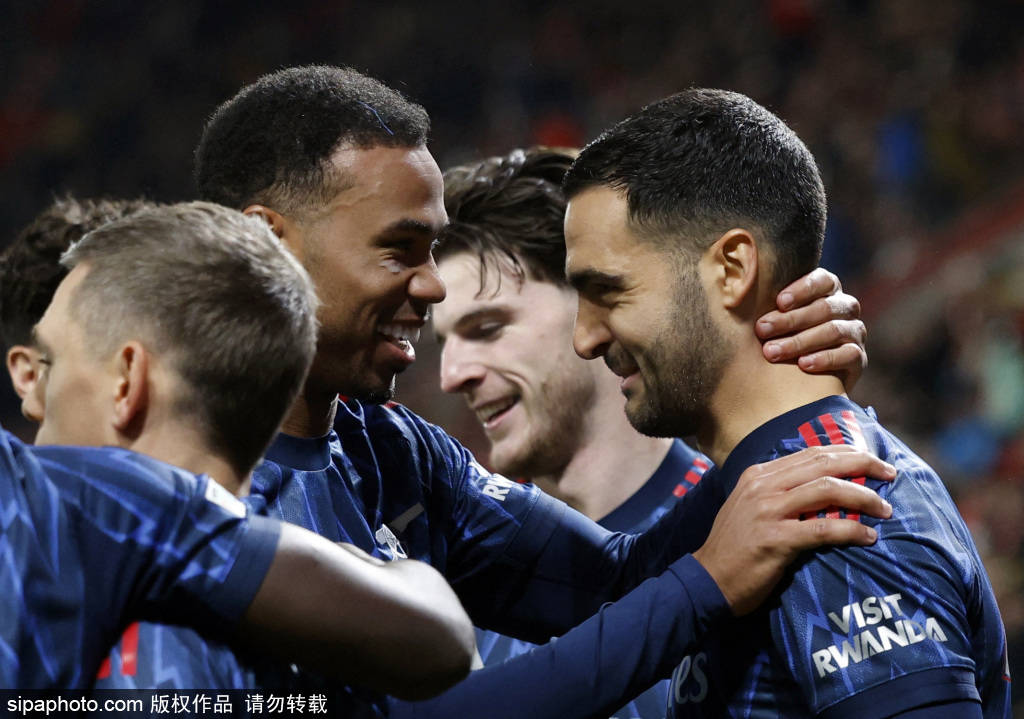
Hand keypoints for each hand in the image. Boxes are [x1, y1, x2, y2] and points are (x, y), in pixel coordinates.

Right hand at [692, 445, 895, 615]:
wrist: (707, 580)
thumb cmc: (734, 548)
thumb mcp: (750, 507)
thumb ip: (779, 493)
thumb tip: (821, 485)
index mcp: (758, 474)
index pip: (810, 453)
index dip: (846, 453)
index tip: (871, 461)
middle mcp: (762, 486)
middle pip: (823, 463)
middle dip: (863, 464)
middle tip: (889, 473)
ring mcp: (767, 511)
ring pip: (827, 490)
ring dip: (864, 497)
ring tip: (885, 509)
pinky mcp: (775, 539)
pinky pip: (823, 528)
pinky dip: (852, 529)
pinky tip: (868, 536)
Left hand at [755, 267, 866, 392]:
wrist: (802, 380)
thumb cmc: (780, 337)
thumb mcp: (775, 318)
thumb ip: (767, 304)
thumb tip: (736, 289)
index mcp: (827, 290)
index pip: (822, 280)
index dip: (802, 289)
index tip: (778, 302)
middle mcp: (845, 307)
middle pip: (824, 307)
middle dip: (790, 320)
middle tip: (761, 330)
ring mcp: (854, 332)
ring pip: (834, 330)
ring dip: (800, 341)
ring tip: (772, 352)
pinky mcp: (859, 358)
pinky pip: (849, 354)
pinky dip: (825, 358)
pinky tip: (803, 365)